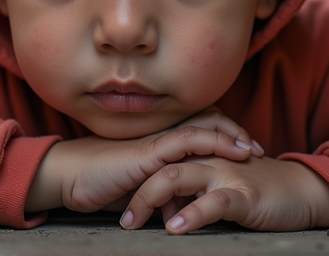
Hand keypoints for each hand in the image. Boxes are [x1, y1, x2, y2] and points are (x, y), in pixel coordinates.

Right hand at [26, 108, 262, 212]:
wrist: (71, 178)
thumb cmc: (101, 184)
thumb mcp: (141, 188)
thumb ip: (163, 191)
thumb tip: (181, 209)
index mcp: (160, 139)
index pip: (199, 125)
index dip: (224, 133)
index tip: (247, 150)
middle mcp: (161, 134)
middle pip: (207, 119)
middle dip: (235, 133)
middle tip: (257, 149)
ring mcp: (156, 139)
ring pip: (203, 125)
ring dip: (231, 136)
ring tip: (251, 151)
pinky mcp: (150, 151)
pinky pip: (188, 139)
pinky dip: (215, 142)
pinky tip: (234, 152)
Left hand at [120, 155, 328, 232]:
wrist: (304, 190)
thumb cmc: (262, 192)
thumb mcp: (222, 190)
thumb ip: (195, 195)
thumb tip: (169, 215)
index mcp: (203, 158)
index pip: (162, 164)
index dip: (139, 184)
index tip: (122, 208)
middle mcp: (210, 160)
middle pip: (162, 168)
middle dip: (138, 194)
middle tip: (124, 222)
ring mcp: (226, 174)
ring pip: (179, 177)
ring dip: (152, 201)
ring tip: (134, 223)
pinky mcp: (244, 194)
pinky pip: (213, 202)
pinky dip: (191, 215)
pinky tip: (176, 228)